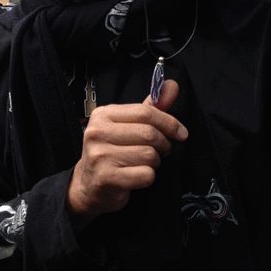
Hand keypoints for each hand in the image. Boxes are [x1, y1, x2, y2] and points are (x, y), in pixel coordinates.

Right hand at [66, 80, 187, 232]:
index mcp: (103, 114)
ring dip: (155, 162)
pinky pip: (145, 175)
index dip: (169, 122)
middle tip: (162, 150)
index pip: (144, 112)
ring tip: (145, 163)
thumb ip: (150, 107)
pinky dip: (148, 177)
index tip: (181, 132)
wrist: (89, 184)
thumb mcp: (126, 125)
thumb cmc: (111, 151)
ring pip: (149, 155)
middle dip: (163, 144)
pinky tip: (137, 175)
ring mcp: (100, 155)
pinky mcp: (107, 178)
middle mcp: (98, 132)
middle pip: (149, 134)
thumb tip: (172, 86)